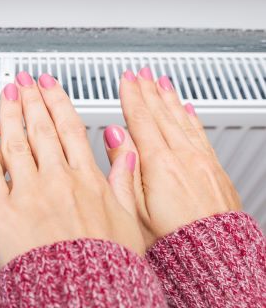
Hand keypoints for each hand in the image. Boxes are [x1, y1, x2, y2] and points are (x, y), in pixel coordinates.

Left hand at [0, 72, 144, 268]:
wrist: (81, 296)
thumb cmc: (104, 267)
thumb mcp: (128, 220)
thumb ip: (125, 180)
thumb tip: (127, 150)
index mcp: (87, 180)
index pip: (68, 128)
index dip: (57, 102)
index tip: (49, 85)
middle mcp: (57, 180)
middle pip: (40, 128)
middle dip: (31, 99)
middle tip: (23, 80)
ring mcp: (29, 193)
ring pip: (15, 141)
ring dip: (9, 113)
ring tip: (4, 92)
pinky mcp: (2, 212)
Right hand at [105, 67, 240, 245]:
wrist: (214, 256)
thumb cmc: (171, 240)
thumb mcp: (133, 208)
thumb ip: (123, 167)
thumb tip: (114, 135)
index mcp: (158, 164)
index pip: (141, 120)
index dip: (132, 97)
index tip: (126, 80)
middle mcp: (183, 157)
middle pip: (161, 115)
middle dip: (149, 91)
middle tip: (142, 74)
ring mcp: (201, 161)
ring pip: (182, 120)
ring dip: (169, 99)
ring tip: (162, 83)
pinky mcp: (214, 170)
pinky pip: (200, 134)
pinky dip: (191, 118)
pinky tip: (188, 110)